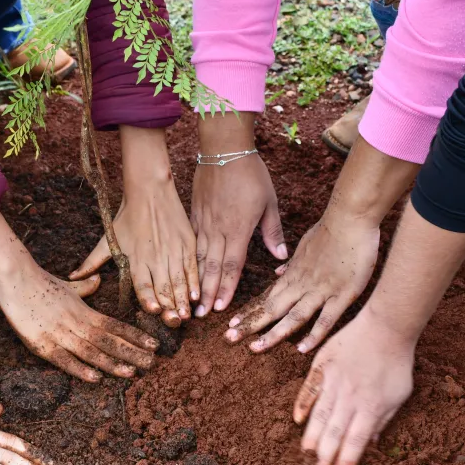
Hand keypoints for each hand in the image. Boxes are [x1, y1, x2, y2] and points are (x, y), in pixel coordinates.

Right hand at [0, 266, 158, 381]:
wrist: (16, 277)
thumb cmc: (40, 282)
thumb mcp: (67, 285)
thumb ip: (84, 287)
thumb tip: (98, 280)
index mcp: (84, 311)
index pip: (115, 325)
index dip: (134, 336)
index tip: (153, 345)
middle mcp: (77, 323)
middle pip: (108, 340)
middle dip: (131, 352)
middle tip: (152, 363)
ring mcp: (61, 334)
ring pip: (91, 351)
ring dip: (112, 363)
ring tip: (131, 372)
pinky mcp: (43, 343)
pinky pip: (65, 359)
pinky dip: (80, 369)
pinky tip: (95, 378)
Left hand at [70, 127, 197, 325]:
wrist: (150, 189)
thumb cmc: (126, 216)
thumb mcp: (108, 239)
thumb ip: (91, 261)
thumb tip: (72, 276)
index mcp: (137, 257)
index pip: (143, 283)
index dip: (149, 298)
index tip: (155, 311)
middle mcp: (156, 256)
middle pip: (164, 286)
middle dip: (170, 306)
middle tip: (175, 322)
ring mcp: (173, 250)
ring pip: (179, 280)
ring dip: (183, 299)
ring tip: (186, 315)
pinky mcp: (187, 243)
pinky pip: (192, 267)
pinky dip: (194, 282)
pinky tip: (195, 296)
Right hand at [191, 113, 285, 317]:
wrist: (224, 148)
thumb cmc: (251, 173)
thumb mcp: (269, 202)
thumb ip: (272, 231)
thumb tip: (281, 255)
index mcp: (238, 229)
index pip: (231, 265)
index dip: (225, 288)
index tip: (221, 308)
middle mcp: (217, 229)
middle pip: (211, 267)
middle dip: (206, 293)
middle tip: (200, 315)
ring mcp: (203, 222)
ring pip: (197, 257)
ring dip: (195, 280)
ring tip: (190, 300)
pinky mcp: (194, 214)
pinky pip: (190, 241)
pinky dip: (188, 259)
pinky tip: (184, 272)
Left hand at [224, 215, 378, 352]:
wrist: (350, 218)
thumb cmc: (330, 229)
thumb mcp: (305, 245)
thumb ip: (293, 262)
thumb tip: (279, 271)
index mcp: (293, 273)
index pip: (266, 297)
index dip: (249, 311)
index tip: (232, 323)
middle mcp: (302, 284)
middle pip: (272, 309)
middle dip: (250, 324)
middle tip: (229, 338)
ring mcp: (321, 290)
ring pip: (293, 317)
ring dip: (273, 334)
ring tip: (255, 348)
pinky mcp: (342, 295)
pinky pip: (326, 319)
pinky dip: (314, 335)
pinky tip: (302, 350)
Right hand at [293, 310, 413, 464]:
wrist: (385, 327)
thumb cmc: (396, 362)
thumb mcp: (400, 394)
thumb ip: (383, 419)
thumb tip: (370, 442)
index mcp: (371, 406)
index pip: (356, 441)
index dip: (346, 461)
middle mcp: (350, 397)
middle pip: (335, 432)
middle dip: (326, 454)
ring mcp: (334, 381)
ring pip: (319, 414)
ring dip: (312, 436)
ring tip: (306, 453)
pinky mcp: (323, 366)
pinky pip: (309, 389)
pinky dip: (302, 405)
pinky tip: (297, 420)